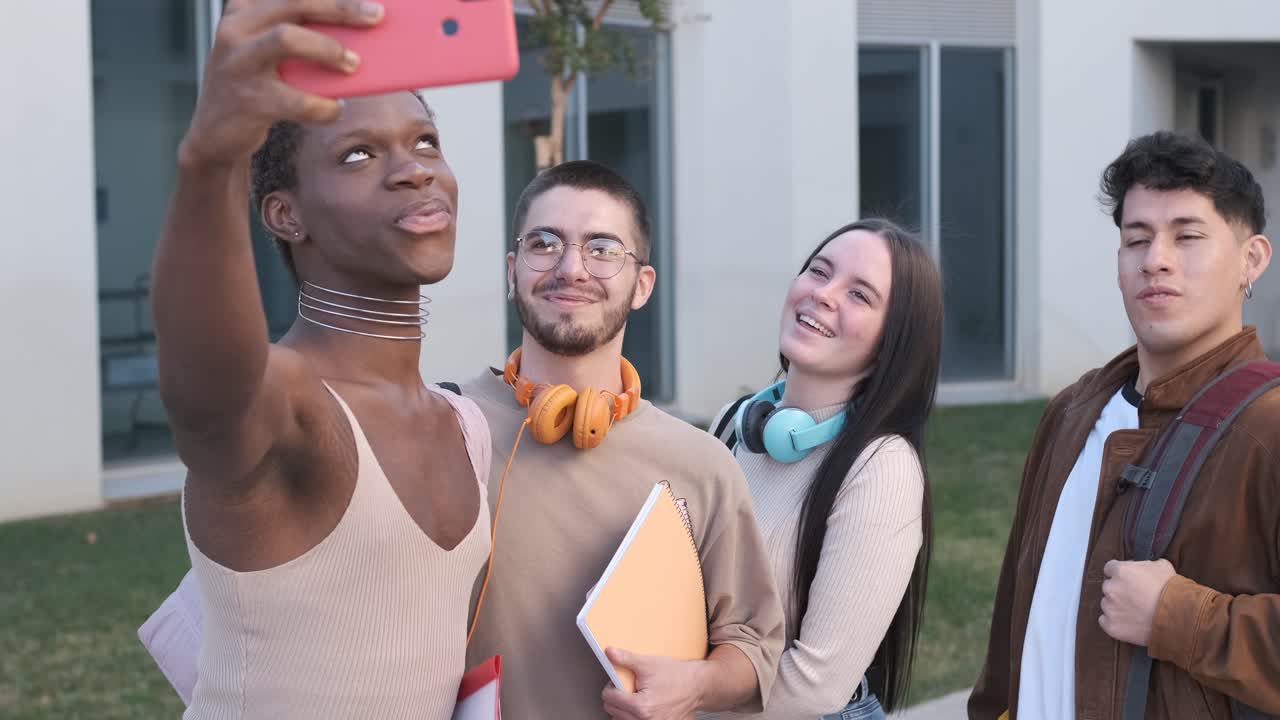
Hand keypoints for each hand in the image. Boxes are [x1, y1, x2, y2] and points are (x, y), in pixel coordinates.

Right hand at [179, 0, 383, 167]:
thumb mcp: (266, 53)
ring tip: (354, 65)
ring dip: (329, 48)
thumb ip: (298, 36)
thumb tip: (358, 34)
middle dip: (340, 6)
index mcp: (244, 11)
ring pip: (287, 38)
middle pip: (293, 2)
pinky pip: (297, 100)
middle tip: (375, 16)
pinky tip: (336, 108)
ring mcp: (238, 63)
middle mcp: (236, 30)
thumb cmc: (256, 87)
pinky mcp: (247, 101)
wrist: (215, 135)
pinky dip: (325, 106)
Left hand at [601, 648, 702, 719]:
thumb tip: (609, 652)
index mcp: (641, 706)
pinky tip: (642, 707)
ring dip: (623, 709)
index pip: (609, 699)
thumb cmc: (677, 676)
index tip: (616, 681)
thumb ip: (625, 659)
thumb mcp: (648, 663)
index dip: (610, 686)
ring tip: (635, 697)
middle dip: (616, 698)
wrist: (698, 686)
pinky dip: (634, 716)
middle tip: (626, 688)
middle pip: (612, 712)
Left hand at [1099, 558, 1176, 646]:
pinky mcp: (1111, 626)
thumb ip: (1144, 564)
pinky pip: (1106, 622)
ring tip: (1136, 612)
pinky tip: (1129, 622)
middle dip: (1119, 591)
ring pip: (1107, 604)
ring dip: (1117, 607)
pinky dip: (1115, 622)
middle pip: (1109, 587)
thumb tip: (1141, 568)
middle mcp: (1110, 588)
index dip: (1120, 574)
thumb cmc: (1172, 590)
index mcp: (1120, 571)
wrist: (1179, 617)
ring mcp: (1110, 608)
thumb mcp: (1161, 566)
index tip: (1128, 580)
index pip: (1109, 569)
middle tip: (1135, 597)